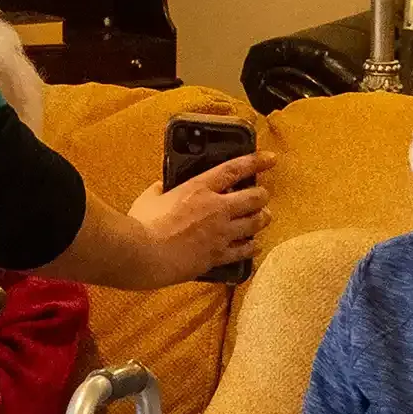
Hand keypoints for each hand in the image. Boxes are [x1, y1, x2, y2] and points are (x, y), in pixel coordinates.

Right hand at [128, 151, 275, 284]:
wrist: (143, 255)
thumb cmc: (142, 225)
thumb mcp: (148, 199)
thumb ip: (159, 191)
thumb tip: (161, 188)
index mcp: (198, 189)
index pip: (234, 169)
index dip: (256, 161)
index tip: (270, 158)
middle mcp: (216, 209)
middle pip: (254, 198)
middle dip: (262, 195)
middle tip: (262, 195)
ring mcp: (220, 233)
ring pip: (256, 223)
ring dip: (261, 219)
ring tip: (262, 217)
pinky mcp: (218, 255)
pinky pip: (245, 251)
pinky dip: (252, 247)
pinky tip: (254, 245)